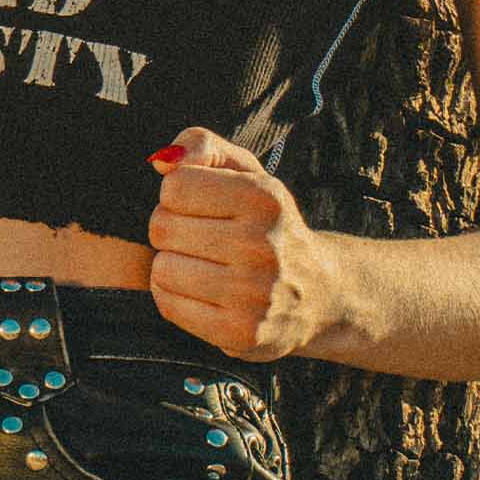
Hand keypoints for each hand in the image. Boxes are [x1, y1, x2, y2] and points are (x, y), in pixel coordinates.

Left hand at [144, 124, 338, 359]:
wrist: (319, 294)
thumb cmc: (267, 225)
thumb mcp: (247, 173)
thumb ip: (202, 146)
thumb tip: (160, 159)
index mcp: (265, 198)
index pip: (174, 187)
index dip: (177, 196)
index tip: (200, 207)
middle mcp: (263, 245)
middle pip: (162, 227)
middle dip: (171, 231)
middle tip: (199, 240)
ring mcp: (253, 294)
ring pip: (162, 268)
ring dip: (171, 265)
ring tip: (201, 266)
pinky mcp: (239, 333)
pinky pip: (168, 305)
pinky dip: (173, 296)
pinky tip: (200, 293)